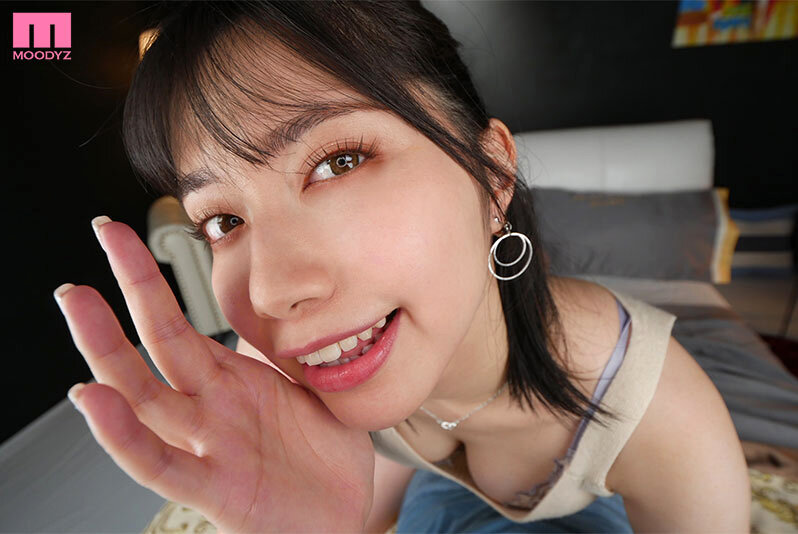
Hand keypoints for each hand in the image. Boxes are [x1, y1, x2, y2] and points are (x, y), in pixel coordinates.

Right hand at [55, 217, 374, 532]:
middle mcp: (207, 408)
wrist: (347, 507)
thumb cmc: (321, 448)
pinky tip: (93, 400)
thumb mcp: (298, 383)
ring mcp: (207, 446)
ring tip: (76, 302)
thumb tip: (269, 298)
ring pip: (144, 396)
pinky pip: (160, 463)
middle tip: (91, 247)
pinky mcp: (216, 490)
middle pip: (149, 349)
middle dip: (115, 301)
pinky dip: (122, 435)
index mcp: (226, 380)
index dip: (143, 280)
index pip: (172, 322)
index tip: (118, 235)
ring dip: (105, 350)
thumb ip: (272, 348)